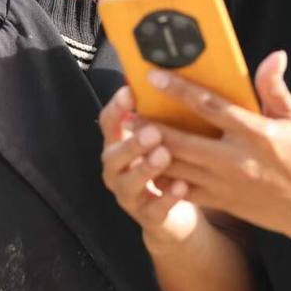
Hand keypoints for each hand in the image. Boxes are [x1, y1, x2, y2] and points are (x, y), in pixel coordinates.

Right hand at [98, 85, 204, 251]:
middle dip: (132, 143)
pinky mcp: (147, 217)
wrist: (170, 214)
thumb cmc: (167, 164)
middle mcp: (117, 170)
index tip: (130, 91)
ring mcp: (129, 195)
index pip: (109, 123)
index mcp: (119, 144)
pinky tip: (181, 186)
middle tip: (153, 131)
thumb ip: (160, 112)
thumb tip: (174, 73)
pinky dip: (166, 198)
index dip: (116, 108)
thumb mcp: (160, 137)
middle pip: (113, 156)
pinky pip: (153, 210)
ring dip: (145, 169)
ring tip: (164, 155)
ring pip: (128, 184)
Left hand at [141, 50, 290, 241]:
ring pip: (178, 167)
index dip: (180, 90)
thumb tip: (274, 55)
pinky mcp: (222, 201)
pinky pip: (184, 190)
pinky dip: (164, 178)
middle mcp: (236, 159)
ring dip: (151, 152)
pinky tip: (147, 165)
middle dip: (152, 125)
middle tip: (129, 110)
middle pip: (184, 141)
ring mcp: (226, 184)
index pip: (210, 107)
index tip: (154, 76)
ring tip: (130, 136)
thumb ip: (274, 88)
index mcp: (255, 133)